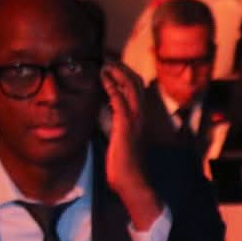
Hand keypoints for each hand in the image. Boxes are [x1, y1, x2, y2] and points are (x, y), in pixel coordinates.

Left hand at [100, 60, 161, 227]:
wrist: (131, 182)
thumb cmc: (123, 166)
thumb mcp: (118, 140)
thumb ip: (113, 124)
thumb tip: (100, 113)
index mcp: (139, 118)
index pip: (136, 89)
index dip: (125, 74)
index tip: (110, 65)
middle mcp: (141, 116)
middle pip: (135, 82)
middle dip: (121, 67)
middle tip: (106, 58)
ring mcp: (135, 120)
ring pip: (130, 87)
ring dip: (117, 72)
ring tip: (104, 62)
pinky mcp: (126, 125)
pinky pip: (119, 100)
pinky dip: (111, 86)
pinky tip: (102, 77)